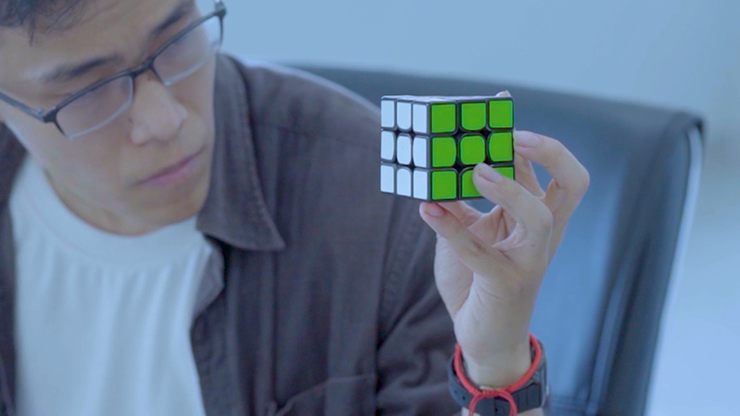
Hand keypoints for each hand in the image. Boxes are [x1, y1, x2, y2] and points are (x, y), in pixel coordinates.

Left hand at [419, 108, 589, 386]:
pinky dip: (452, 227)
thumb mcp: (471, 232)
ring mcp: (530, 260)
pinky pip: (481, 251)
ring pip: (539, 216)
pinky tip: (426, 208)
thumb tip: (444, 166)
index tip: (502, 107)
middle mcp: (542, 236)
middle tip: (509, 134)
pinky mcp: (506, 284)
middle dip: (546, 151)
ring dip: (508, 188)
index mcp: (536, 218)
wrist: (482, 338)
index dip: (535, 137)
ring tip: (474, 170)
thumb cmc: (477, 281)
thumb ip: (464, 202)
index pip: (554, 170)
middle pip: (573, 183)